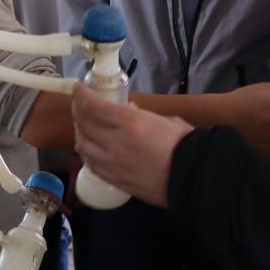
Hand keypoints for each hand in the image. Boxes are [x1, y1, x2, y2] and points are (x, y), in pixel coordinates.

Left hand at [72, 85, 189, 206]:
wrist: (192, 178)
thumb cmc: (184, 144)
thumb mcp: (163, 120)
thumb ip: (141, 115)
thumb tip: (128, 110)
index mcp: (130, 122)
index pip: (93, 105)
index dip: (81, 95)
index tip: (78, 89)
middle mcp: (115, 142)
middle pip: (83, 124)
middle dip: (78, 112)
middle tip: (79, 106)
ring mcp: (112, 164)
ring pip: (83, 146)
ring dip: (79, 133)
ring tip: (83, 128)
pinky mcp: (115, 180)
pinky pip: (91, 165)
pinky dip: (86, 154)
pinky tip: (89, 149)